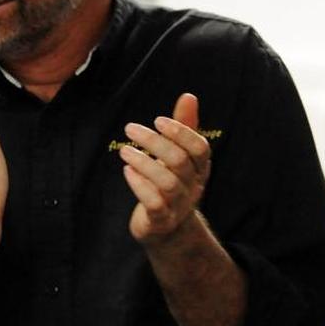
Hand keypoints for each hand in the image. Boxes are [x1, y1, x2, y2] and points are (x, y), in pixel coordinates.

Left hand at [120, 93, 211, 245]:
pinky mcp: (161, 220)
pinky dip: (139, 185)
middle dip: (154, 142)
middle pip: (180, 161)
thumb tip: (189, 96)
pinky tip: (126, 171)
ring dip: (143, 163)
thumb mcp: (179, 156)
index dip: (181, 132)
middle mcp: (193, 186)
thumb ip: (183, 128)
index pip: (200, 148)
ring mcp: (178, 205)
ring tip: (124, 151)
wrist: (167, 229)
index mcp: (199, 169)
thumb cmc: (171, 183)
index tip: (157, 120)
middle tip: (130, 128)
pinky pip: (154, 203)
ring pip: (167, 182)